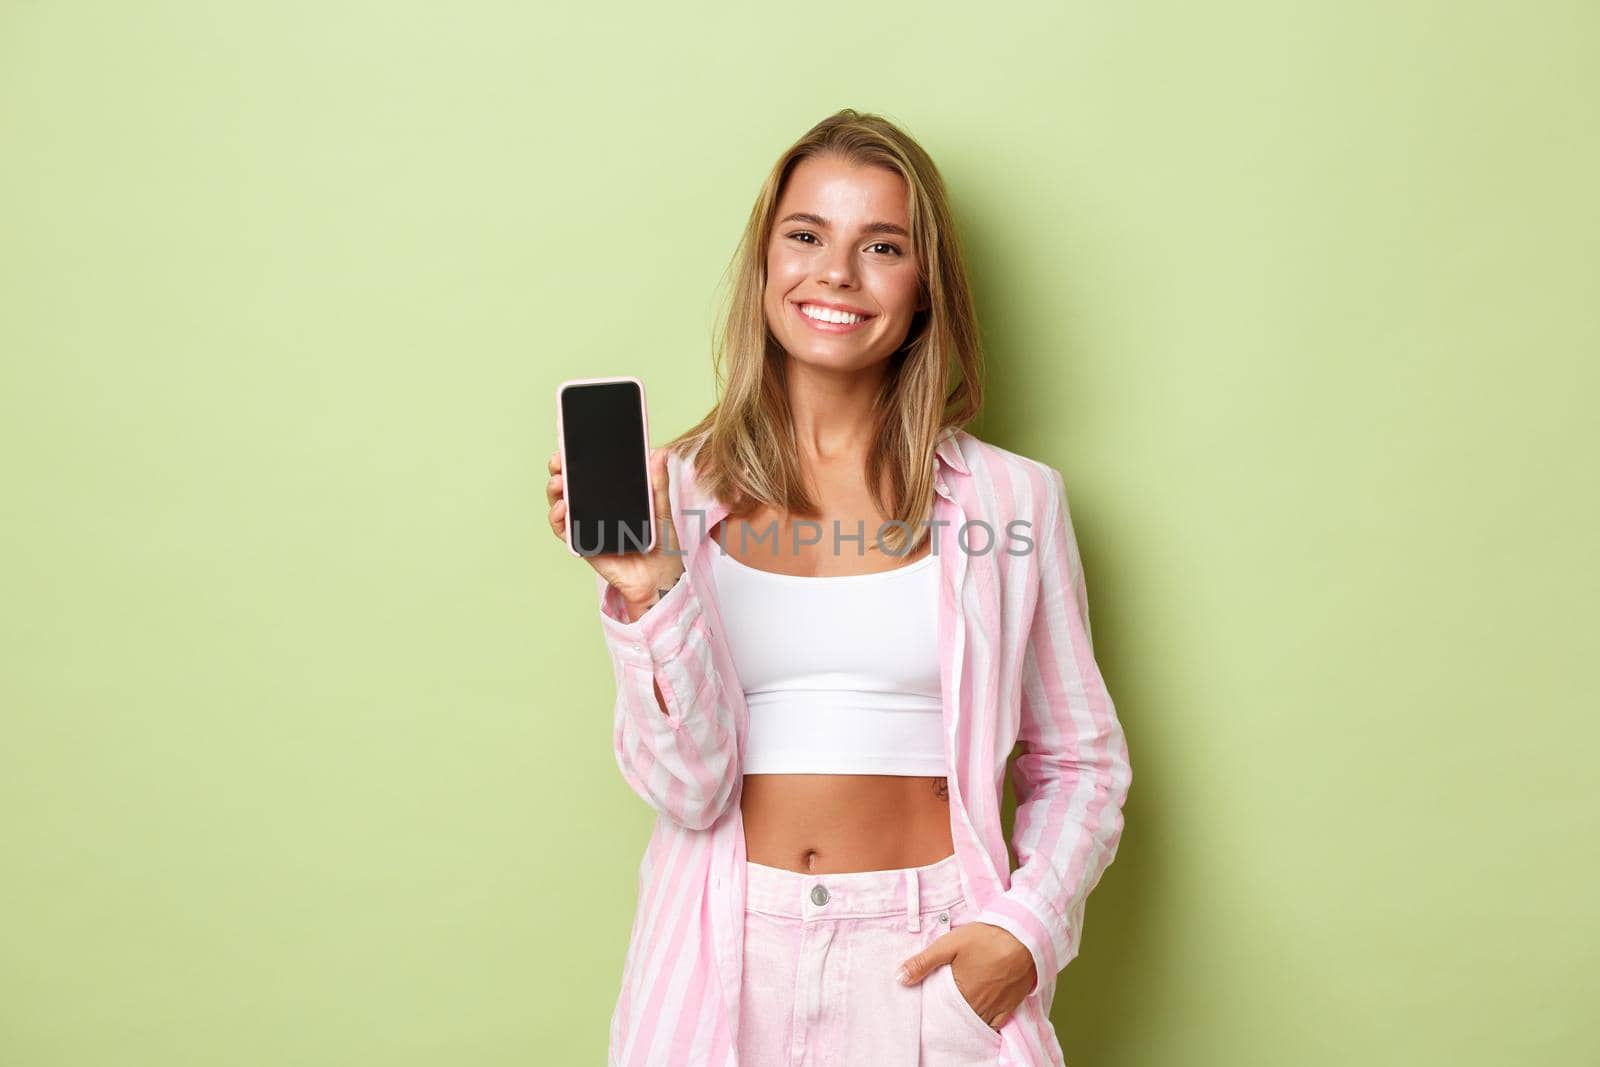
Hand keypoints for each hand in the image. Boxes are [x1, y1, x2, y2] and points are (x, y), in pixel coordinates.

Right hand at [546, 446, 684, 617]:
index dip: (577, 457)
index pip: (590, 472)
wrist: (659, 577)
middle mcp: (595, 507)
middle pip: (570, 485)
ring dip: (555, 491)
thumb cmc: (661, 543)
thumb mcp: (662, 508)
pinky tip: (562, 508)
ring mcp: (586, 525)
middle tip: (558, 460)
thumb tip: (659, 452)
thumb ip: (658, 483)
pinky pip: (564, 530)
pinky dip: (558, 519)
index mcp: (613, 495)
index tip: (571, 443)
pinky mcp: (582, 544)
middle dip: (559, 469)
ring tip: (558, 482)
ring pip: (561, 504)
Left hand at [895, 921, 1035, 1029]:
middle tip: (943, 1008)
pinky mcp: (1010, 1006)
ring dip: (966, 1018)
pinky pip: (995, 1025)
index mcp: (960, 991)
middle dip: (949, 1015)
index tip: (929, 1006)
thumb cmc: (986, 938)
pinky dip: (986, 1024)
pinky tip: (980, 1017)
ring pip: (975, 1022)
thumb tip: (899, 978)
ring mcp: (995, 1007)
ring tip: (959, 1011)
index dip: (934, 1009)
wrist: (1024, 937)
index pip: (941, 1010)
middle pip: (958, 1017)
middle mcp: (977, 1004)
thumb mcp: (949, 944)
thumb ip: (924, 962)